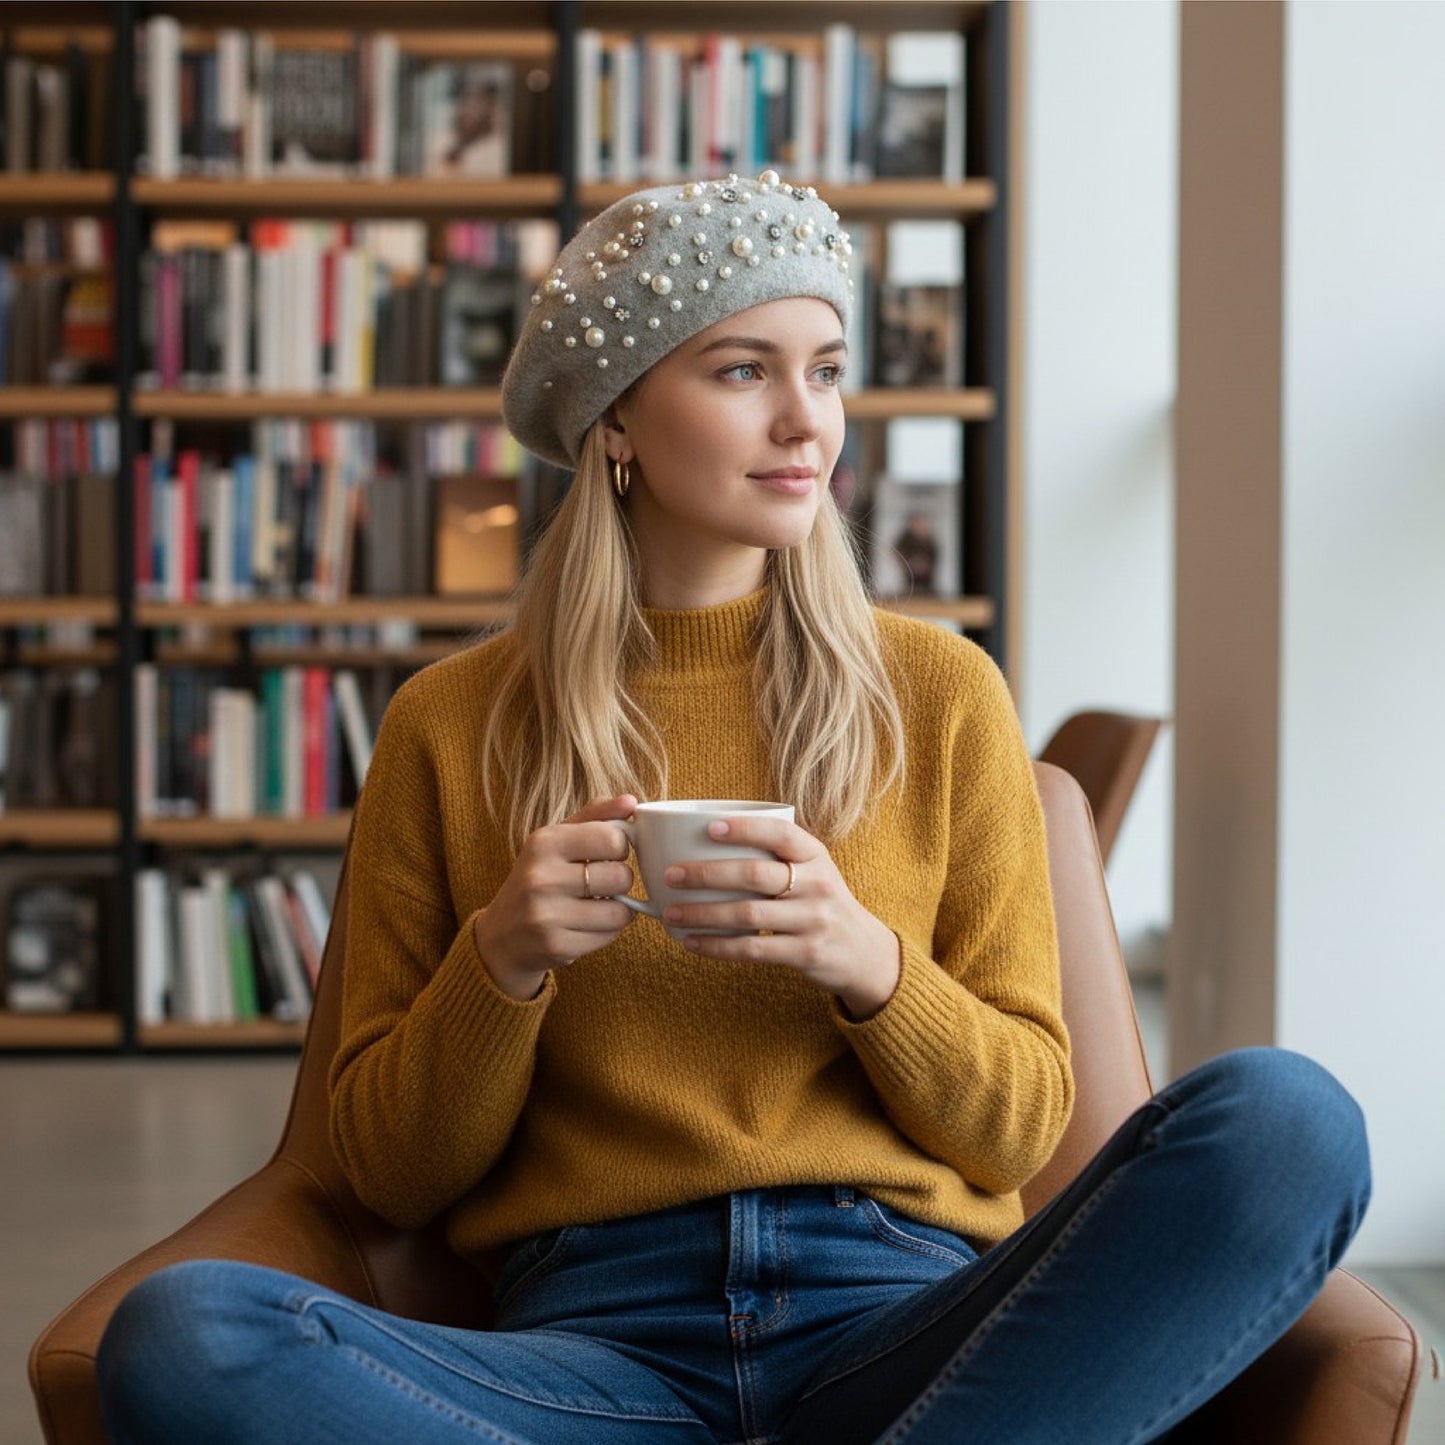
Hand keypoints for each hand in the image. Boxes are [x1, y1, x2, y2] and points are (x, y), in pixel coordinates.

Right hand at [472, 795, 636, 999]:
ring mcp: (547, 916)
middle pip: (621, 876)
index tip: (606, 853)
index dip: (619, 847)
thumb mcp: (557, 839)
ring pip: (621, 911)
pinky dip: (606, 931)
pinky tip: (586, 925)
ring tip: (596, 904)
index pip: (612, 838)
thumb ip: (596, 815)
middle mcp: (541, 878)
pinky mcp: (557, 947)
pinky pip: (610, 936)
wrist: (502, 935)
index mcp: (544, 843)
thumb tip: (632, 802)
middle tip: (601, 883)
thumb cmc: (538, 877)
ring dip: (617, 908)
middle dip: (619, 880)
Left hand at [659, 816, 900, 1019]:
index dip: (745, 829)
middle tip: (671, 874)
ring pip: (748, 913)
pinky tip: (692, 943)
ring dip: (703, 914)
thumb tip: (705, 842)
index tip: (710, 828)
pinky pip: (753, 949)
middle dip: (706, 873)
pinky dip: (717, 947)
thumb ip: (776, 857)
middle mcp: (818, 884)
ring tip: (671, 913)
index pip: (780, 833)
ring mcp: (814, 920)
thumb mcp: (813, 872)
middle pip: (755, 873)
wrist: (864, 953)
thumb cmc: (822, 903)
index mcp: (816, 856)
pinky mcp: (806, 953)